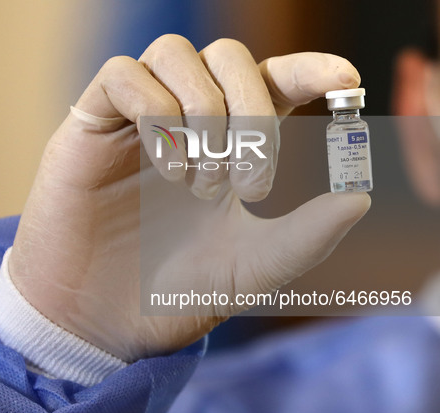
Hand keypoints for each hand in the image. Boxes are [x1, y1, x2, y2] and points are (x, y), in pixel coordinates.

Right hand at [9, 35, 369, 361]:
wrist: (97, 321)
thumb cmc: (170, 295)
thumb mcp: (251, 270)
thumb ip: (305, 238)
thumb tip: (359, 197)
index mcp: (226, 147)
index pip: (269, 81)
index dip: (307, 69)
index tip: (343, 82)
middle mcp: (184, 124)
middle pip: (226, 57)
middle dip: (251, 110)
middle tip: (246, 184)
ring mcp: (135, 121)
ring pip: (174, 54)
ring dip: (202, 110)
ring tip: (197, 181)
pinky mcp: (89, 125)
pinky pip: (122, 75)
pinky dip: (155, 110)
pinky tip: (166, 164)